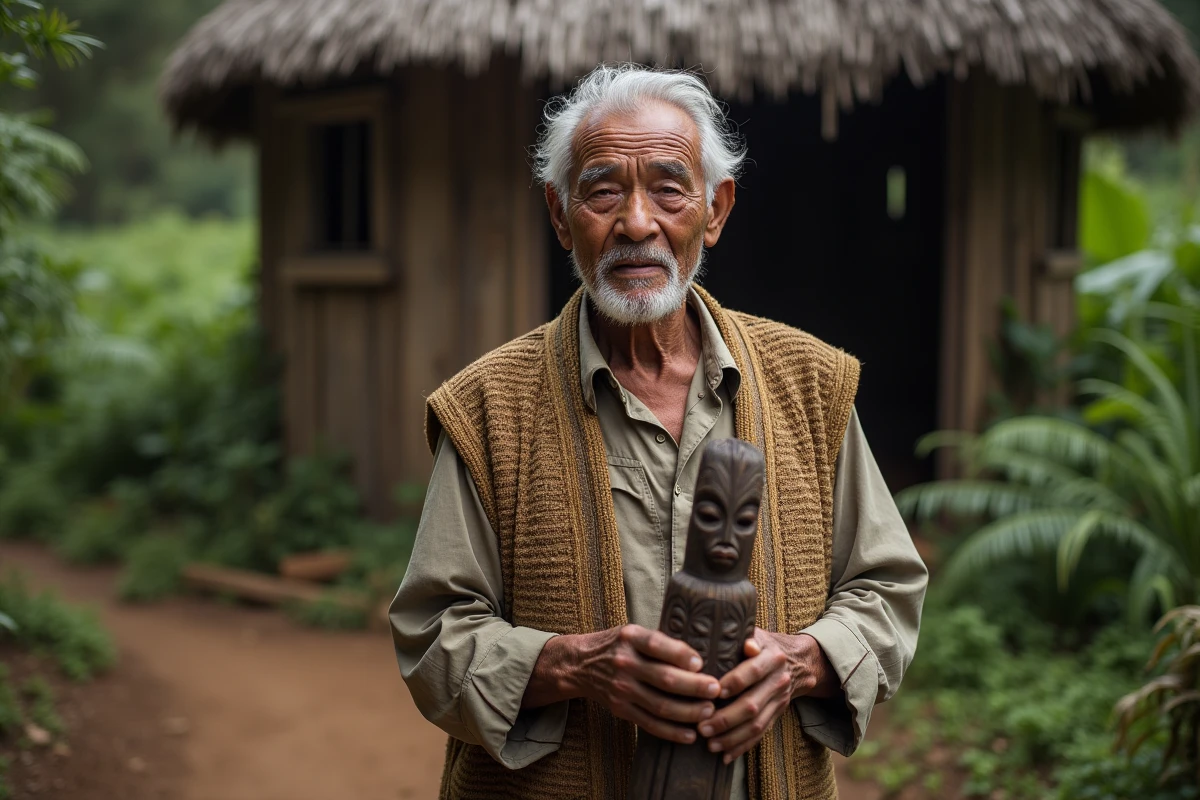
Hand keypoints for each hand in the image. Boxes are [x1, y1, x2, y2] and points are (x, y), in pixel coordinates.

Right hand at [523, 625, 721, 744]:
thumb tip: (701, 656)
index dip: (681, 655)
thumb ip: (661, 642)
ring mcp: (622, 688)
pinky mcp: (621, 709)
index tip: (701, 663)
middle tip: (716, 690)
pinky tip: (690, 734)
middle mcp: (625, 663)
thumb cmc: (618, 645)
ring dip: (688, 712)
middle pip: (664, 678)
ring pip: (660, 705)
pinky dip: (671, 732)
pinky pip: (650, 724)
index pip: (658, 645)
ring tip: (709, 711)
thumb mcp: (634, 632)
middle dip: (694, 687)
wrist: (580, 664)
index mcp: (630, 638)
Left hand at [697, 628, 837, 762]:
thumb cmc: (764, 645)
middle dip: (725, 718)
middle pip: (752, 704)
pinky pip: (761, 734)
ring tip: (709, 744)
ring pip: (756, 724)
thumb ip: (749, 637)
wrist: (798, 660)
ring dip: (732, 737)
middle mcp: (778, 681)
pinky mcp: (777, 715)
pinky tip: (725, 756)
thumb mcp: (759, 634)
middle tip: (702, 727)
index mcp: (772, 658)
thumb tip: (747, 645)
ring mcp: (779, 701)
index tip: (715, 691)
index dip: (735, 682)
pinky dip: (743, 746)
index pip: (753, 671)